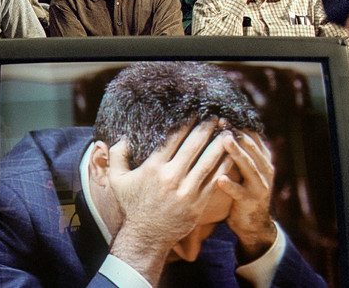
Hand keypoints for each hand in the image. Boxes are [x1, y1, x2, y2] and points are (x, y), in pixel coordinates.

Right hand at [107, 118, 234, 283]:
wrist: (145, 236)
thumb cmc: (131, 206)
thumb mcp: (117, 180)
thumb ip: (117, 156)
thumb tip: (123, 137)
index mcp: (153, 168)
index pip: (173, 138)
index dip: (186, 123)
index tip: (194, 112)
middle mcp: (171, 177)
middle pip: (194, 146)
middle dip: (206, 128)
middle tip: (216, 116)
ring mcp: (187, 190)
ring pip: (208, 161)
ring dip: (219, 144)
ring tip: (228, 131)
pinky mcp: (198, 203)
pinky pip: (214, 180)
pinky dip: (224, 166)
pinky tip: (231, 155)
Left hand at [217, 130, 276, 261]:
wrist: (253, 224)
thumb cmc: (242, 191)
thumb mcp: (244, 170)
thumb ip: (238, 152)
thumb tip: (222, 128)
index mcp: (262, 160)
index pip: (252, 137)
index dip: (238, 125)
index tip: (222, 114)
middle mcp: (265, 170)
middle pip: (251, 148)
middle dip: (237, 133)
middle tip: (222, 121)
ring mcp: (260, 186)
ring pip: (248, 166)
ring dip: (236, 152)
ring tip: (224, 140)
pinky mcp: (251, 201)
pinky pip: (240, 192)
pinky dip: (231, 185)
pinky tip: (220, 179)